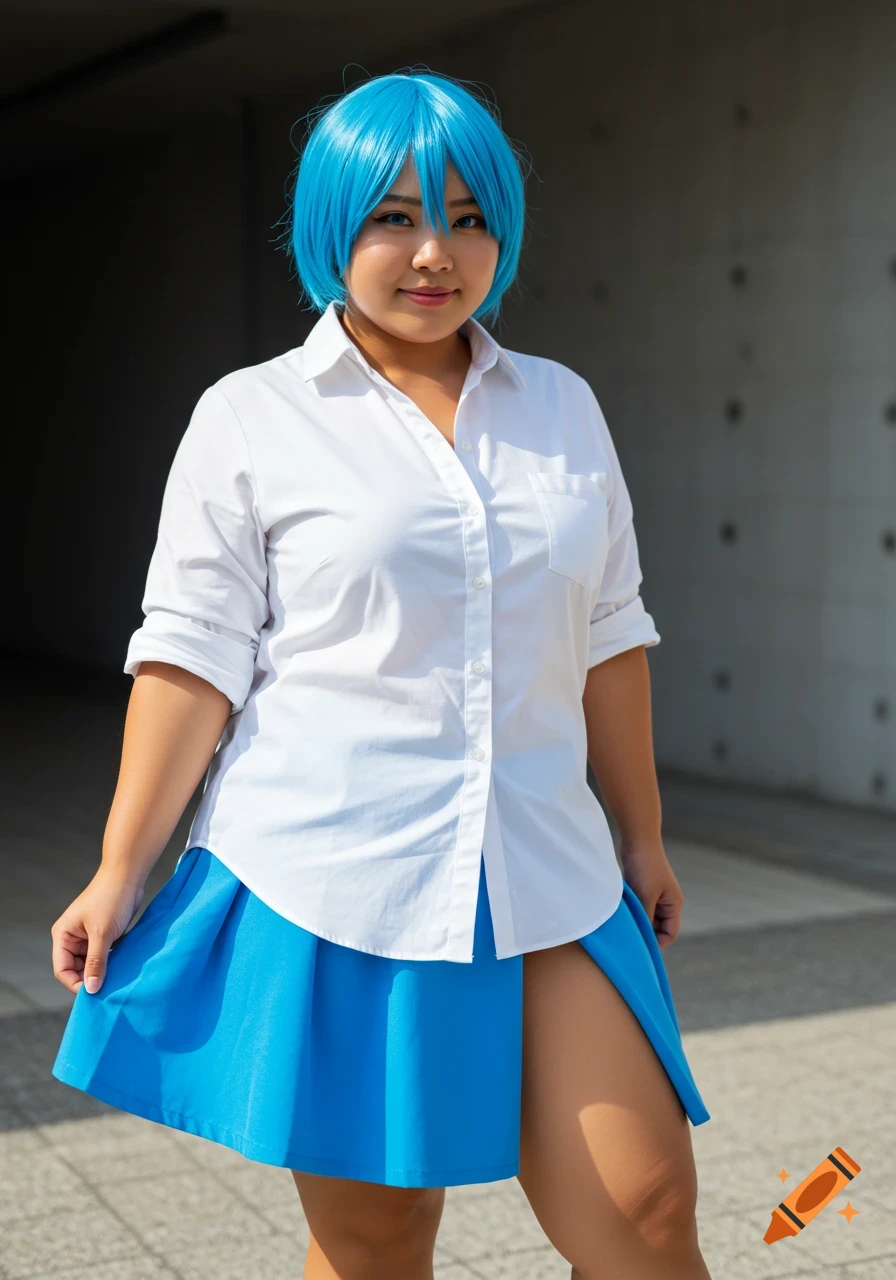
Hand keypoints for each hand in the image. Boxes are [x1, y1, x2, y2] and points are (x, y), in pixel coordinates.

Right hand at [51, 867, 144, 994]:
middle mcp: (72, 938)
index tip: (94, 994)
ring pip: (91, 963)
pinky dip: (111, 962)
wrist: (128, 876)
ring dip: (102, 971)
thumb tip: (92, 989)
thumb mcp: (102, 934)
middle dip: (90, 979)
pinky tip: (122, 968)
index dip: (75, 984)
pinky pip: (104, 955)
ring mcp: (88, 936)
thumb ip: (96, 962)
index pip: (62, 970)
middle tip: (108, 989)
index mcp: (63, 936)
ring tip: (116, 978)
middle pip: (76, 969)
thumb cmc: (111, 899)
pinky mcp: (104, 935)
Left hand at [620, 839, 683, 948]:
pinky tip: (620, 911)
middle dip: (644, 932)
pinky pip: (638, 907)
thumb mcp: (645, 897)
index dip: (656, 943)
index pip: (669, 933)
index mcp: (674, 905)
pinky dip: (631, 910)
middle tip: (627, 936)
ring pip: (645, 917)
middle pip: (657, 927)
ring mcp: (654, 894)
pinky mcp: (642, 888)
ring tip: (623, 921)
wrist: (637, 839)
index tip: (639, 947)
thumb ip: (645, 919)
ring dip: (635, 920)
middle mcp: (666, 901)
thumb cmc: (645, 867)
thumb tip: (640, 939)